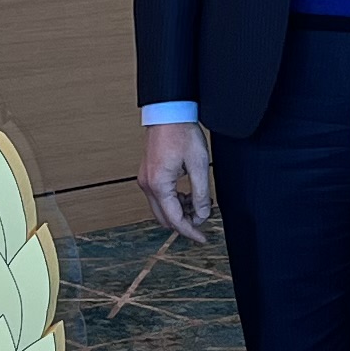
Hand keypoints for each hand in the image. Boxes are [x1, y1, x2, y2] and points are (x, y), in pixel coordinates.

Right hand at [141, 121, 217, 241]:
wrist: (168, 112)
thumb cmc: (181, 132)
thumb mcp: (198, 164)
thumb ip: (201, 193)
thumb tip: (202, 214)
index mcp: (159, 184)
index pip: (174, 219)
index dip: (190, 231)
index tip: (202, 238)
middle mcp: (148, 184)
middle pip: (164, 218)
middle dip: (184, 223)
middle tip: (203, 220)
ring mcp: (145, 179)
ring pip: (161, 209)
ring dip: (179, 212)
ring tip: (199, 204)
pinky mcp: (148, 174)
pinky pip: (159, 197)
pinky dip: (173, 201)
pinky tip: (188, 195)